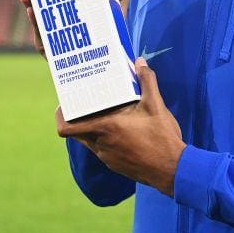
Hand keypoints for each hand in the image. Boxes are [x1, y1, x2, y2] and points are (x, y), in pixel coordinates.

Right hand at [15, 0, 133, 56]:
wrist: (125, 60)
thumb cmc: (122, 34)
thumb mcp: (125, 9)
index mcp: (74, 9)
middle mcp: (62, 23)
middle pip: (40, 3)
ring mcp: (57, 38)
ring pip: (38, 20)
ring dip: (29, 5)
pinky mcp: (56, 55)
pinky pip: (43, 40)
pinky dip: (37, 26)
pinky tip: (33, 13)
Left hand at [56, 58, 185, 196]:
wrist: (172, 170)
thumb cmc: (161, 138)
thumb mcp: (156, 106)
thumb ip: (147, 81)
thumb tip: (140, 62)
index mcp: (106, 128)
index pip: (67, 128)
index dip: (61, 117)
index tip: (65, 106)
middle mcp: (101, 144)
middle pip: (77, 132)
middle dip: (79, 118)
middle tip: (87, 104)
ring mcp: (107, 157)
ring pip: (90, 141)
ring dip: (94, 129)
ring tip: (106, 114)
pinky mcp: (116, 165)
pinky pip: (102, 150)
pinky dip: (105, 140)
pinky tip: (121, 131)